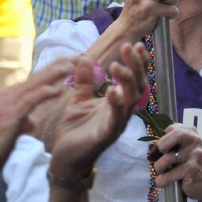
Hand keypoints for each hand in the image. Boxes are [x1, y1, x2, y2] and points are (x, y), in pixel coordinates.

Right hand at [0, 59, 74, 187]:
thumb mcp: (7, 133)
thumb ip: (20, 123)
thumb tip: (31, 121)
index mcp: (3, 98)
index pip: (31, 82)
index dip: (50, 72)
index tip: (66, 63)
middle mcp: (3, 96)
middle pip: (34, 78)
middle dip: (55, 66)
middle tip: (74, 55)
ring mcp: (5, 105)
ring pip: (33, 85)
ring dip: (53, 74)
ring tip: (71, 64)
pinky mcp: (8, 117)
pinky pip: (29, 101)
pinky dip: (44, 93)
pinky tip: (58, 89)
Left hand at [49, 44, 146, 179]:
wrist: (65, 157)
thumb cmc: (75, 129)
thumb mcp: (78, 100)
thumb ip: (84, 81)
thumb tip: (86, 59)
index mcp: (115, 102)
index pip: (132, 79)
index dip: (136, 63)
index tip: (134, 44)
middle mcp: (120, 112)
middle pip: (136, 86)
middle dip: (135, 66)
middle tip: (128, 48)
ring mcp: (116, 124)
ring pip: (129, 101)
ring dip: (125, 82)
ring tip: (117, 66)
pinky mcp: (106, 136)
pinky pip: (115, 120)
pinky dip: (115, 105)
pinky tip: (112, 91)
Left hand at [150, 123, 201, 201]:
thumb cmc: (184, 164)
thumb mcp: (175, 150)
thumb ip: (163, 143)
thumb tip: (150, 143)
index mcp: (190, 132)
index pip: (172, 127)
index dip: (160, 137)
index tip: (159, 147)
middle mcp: (195, 140)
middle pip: (177, 134)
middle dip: (162, 145)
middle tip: (159, 155)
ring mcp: (196, 154)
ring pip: (170, 157)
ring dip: (159, 166)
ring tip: (161, 171)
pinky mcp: (193, 169)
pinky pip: (171, 174)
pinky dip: (162, 180)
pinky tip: (161, 182)